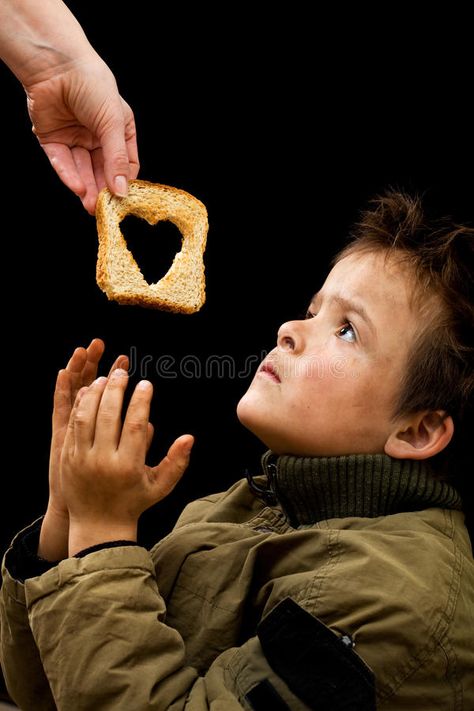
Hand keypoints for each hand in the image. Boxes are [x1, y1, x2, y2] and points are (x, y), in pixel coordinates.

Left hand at [25, 54, 138, 213]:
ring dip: (86, 187)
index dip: (125, 181)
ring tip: (89, 205)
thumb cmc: (93, 86)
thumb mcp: (113, 123)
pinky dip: (68, 174)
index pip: (127, 164)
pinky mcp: (54, 139)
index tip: (124, 198)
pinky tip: (76, 186)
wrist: (57, 65)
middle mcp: (98, 136)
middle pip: (103, 170)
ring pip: (82, 169)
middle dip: (102, 189)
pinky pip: (62, 161)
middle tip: (103, 209)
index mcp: (119, 130)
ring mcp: (75, 138)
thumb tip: (123, 190)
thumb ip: (117, 158)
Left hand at [61, 368, 193, 555]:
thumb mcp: (160, 486)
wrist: (98, 526)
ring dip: (94, 393)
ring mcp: (81, 460)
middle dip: (116, 388)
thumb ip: (177, 461)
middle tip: (123, 371)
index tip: (146, 384)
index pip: (135, 426)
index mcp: (127, 467)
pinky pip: (72, 426)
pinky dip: (79, 406)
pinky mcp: (67, 459)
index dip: (141, 401)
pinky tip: (87, 392)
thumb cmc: (134, 502)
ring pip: (86, 417)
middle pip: (108, 415)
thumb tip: (189, 437)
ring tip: (105, 378)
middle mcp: (102, 462)